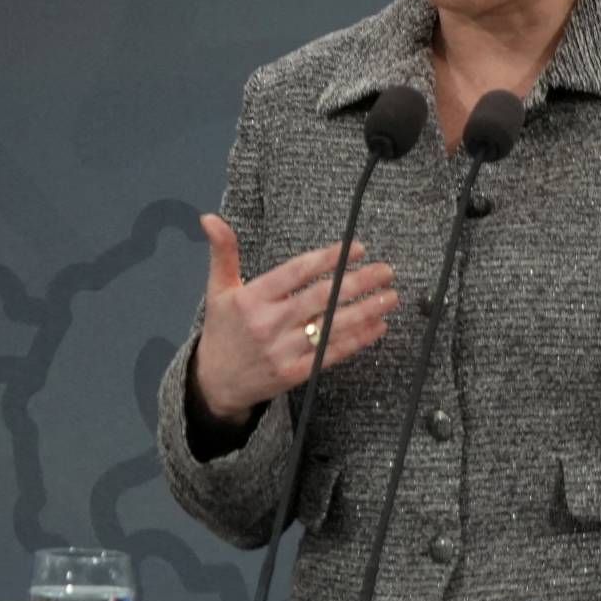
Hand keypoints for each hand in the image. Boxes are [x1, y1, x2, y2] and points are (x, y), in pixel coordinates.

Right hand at [190, 215, 397, 423]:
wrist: (215, 383)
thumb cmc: (222, 330)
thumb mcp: (217, 289)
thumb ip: (222, 252)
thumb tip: (209, 218)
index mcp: (251, 298)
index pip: (296, 272)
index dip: (328, 259)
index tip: (357, 249)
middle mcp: (268, 323)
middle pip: (321, 297)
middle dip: (358, 282)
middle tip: (386, 270)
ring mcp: (283, 350)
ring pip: (331, 326)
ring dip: (366, 310)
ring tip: (390, 296)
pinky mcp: (295, 373)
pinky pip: (332, 353)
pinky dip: (358, 340)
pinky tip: (378, 326)